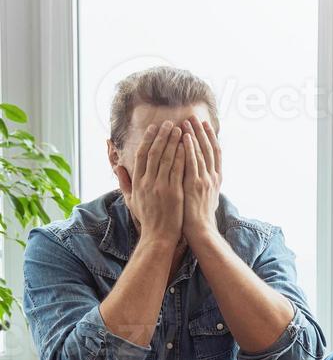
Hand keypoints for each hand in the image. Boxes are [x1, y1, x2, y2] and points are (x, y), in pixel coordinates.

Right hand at [116, 121, 184, 244]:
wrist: (158, 236)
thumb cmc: (147, 218)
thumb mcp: (131, 200)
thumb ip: (124, 183)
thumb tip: (118, 168)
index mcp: (138, 182)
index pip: (142, 155)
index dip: (148, 139)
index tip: (154, 128)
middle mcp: (148, 182)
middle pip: (154, 153)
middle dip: (162, 135)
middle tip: (169, 122)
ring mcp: (161, 187)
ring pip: (167, 158)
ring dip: (173, 142)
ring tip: (180, 129)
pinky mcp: (174, 192)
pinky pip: (178, 170)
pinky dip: (182, 156)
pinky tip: (187, 146)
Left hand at [181, 115, 222, 243]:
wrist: (201, 231)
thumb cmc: (199, 218)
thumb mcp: (206, 198)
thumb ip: (204, 184)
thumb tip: (202, 176)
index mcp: (215, 179)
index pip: (214, 153)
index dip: (209, 137)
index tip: (204, 124)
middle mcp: (213, 177)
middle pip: (209, 148)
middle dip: (202, 131)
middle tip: (194, 116)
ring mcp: (205, 180)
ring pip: (201, 152)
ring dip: (195, 135)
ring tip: (187, 121)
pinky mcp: (196, 184)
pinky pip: (193, 162)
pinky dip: (190, 148)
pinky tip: (186, 137)